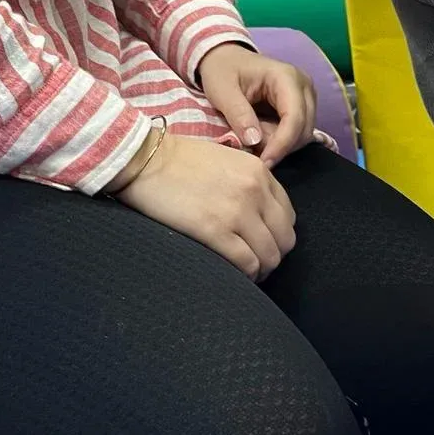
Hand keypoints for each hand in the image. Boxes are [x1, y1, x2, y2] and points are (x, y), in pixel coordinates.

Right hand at [113, 132, 296, 280]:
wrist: (146, 159)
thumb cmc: (179, 159)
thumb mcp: (227, 159)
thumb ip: (248, 181)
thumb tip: (258, 213)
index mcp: (259, 172)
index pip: (287, 215)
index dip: (278, 235)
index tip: (264, 243)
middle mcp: (255, 191)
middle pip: (284, 239)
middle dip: (274, 255)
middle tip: (258, 263)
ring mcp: (237, 212)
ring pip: (269, 256)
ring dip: (261, 269)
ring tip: (248, 273)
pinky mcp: (215, 231)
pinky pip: (246, 264)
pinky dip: (246, 275)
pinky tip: (236, 275)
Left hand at [198, 43, 316, 167]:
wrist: (225, 58)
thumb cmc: (223, 70)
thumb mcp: (222, 90)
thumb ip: (238, 114)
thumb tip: (255, 141)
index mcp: (286, 77)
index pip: (294, 118)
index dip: (281, 145)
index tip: (263, 163)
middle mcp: (304, 86)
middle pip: (304, 129)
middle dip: (280, 147)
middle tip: (254, 154)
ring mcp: (305, 96)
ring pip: (303, 134)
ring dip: (280, 145)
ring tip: (254, 141)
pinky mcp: (301, 106)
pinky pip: (298, 132)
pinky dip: (281, 141)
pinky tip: (261, 137)